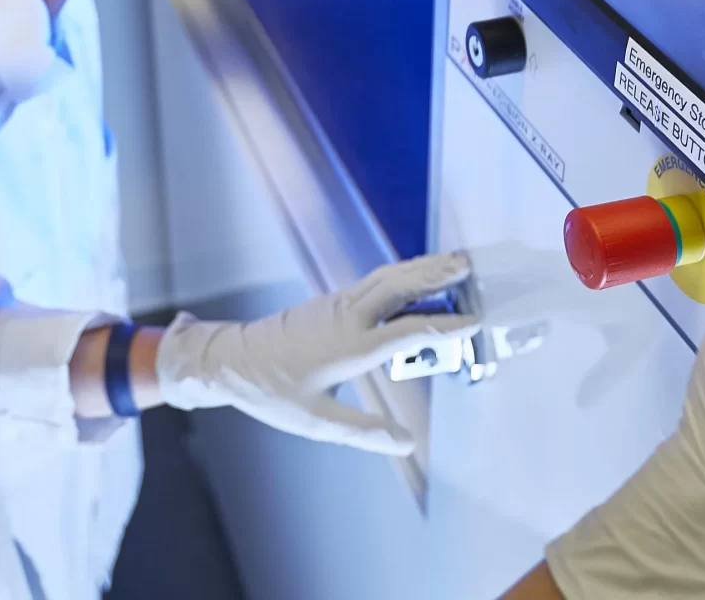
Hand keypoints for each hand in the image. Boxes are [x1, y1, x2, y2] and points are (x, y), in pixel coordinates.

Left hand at [155, 253, 477, 455]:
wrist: (231, 360)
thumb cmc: (271, 392)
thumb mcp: (317, 421)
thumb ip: (364, 431)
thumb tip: (406, 442)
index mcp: (349, 347)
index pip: (408, 332)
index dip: (444, 326)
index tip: (474, 321)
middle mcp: (347, 317)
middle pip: (399, 286)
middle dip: (435, 275)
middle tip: (469, 267)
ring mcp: (337, 304)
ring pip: (386, 278)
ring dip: (420, 268)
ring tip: (451, 262)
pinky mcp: (330, 301)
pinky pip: (374, 282)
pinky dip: (400, 275)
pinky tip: (413, 277)